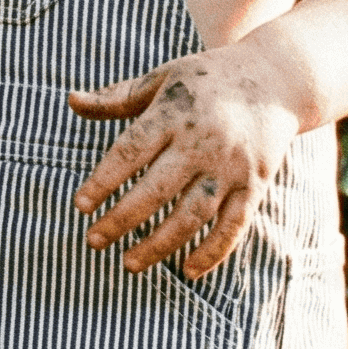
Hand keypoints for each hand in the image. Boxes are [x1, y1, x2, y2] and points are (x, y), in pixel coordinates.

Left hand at [66, 48, 303, 278]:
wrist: (276, 77)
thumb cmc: (207, 78)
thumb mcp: (162, 78)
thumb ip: (117, 97)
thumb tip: (71, 101)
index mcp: (173, 114)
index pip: (130, 151)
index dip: (103, 180)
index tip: (80, 206)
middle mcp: (202, 143)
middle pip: (157, 190)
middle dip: (122, 219)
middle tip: (93, 241)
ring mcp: (231, 167)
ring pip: (192, 215)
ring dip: (160, 244)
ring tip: (129, 264)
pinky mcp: (254, 185)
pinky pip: (233, 225)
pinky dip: (212, 251)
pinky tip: (187, 271)